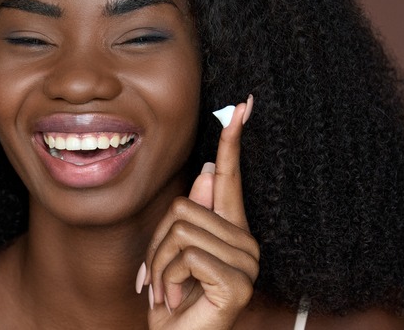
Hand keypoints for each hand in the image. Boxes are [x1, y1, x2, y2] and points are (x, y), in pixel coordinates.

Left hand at [139, 95, 258, 329]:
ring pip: (181, 229)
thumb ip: (193, 215)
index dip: (233, 142)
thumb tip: (209, 171)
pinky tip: (176, 299)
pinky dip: (167, 278)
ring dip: (160, 263)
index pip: (231, 178)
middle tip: (160, 278)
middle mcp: (245, 242)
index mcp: (229, 230)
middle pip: (184, 206)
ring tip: (169, 290)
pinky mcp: (238, 281)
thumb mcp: (172, 252)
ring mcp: (246, 262)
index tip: (242, 105)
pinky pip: (186, 254)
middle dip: (158, 244)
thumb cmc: (173, 299)